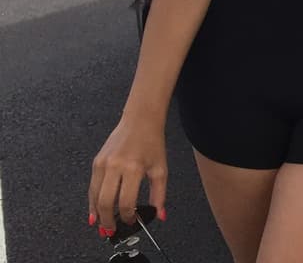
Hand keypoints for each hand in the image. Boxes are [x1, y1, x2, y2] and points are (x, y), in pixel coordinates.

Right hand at [88, 117, 167, 236]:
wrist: (140, 121)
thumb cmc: (151, 143)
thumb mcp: (160, 169)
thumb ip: (160, 195)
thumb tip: (160, 215)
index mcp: (133, 168)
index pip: (125, 202)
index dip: (127, 217)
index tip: (132, 222)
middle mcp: (115, 166)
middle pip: (105, 202)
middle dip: (107, 220)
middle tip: (111, 231)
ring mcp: (102, 163)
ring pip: (94, 196)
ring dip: (97, 213)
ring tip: (102, 224)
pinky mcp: (96, 162)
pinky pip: (91, 186)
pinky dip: (92, 201)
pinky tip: (95, 210)